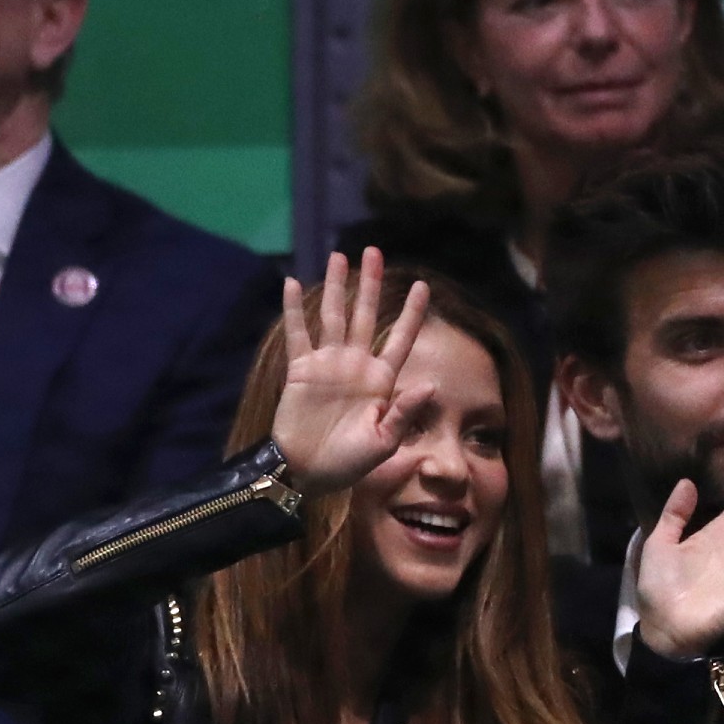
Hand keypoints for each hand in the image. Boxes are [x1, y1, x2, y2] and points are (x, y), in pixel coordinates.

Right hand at [272, 248, 433, 492]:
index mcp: (381, 381)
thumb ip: (404, 412)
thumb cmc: (348, 464)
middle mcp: (356, 365)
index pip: (400, 338)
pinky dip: (294, 309)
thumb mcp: (384, 442)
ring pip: (333, 315)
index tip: (423, 286)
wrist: (305, 472)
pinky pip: (298, 334)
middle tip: (374, 252)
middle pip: (365, 314)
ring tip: (339, 256)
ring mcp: (328, 364)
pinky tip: (293, 282)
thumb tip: (430, 384)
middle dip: (371, 284)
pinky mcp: (301, 369)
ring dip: (336, 286)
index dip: (411, 313)